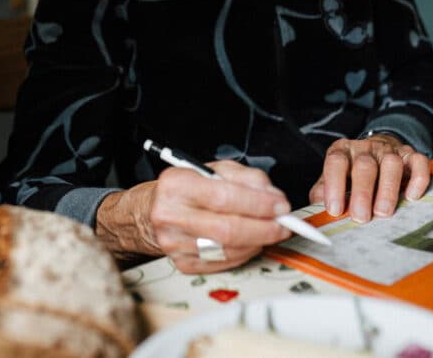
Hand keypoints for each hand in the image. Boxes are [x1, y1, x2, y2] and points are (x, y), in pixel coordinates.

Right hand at [96, 160, 291, 273]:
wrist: (148, 212)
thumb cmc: (183, 189)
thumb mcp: (211, 169)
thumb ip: (245, 177)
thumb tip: (272, 196)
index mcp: (177, 184)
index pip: (224, 196)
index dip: (258, 203)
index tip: (280, 205)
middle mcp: (171, 214)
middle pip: (227, 229)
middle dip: (264, 228)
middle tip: (283, 225)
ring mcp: (174, 243)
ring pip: (227, 249)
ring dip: (257, 242)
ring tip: (269, 232)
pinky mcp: (181, 263)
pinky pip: (222, 264)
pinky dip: (243, 254)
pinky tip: (250, 243)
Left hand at [308, 134, 428, 222]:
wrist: (376, 149)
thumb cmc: (351, 172)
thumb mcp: (332, 178)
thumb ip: (323, 192)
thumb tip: (317, 212)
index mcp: (342, 151)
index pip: (336, 162)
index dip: (334, 186)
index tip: (335, 210)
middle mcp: (366, 148)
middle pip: (364, 165)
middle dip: (362, 192)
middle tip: (361, 217)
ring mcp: (389, 150)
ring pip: (392, 163)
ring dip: (388, 189)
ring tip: (383, 212)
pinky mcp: (410, 155)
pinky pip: (418, 162)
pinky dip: (417, 179)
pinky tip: (411, 196)